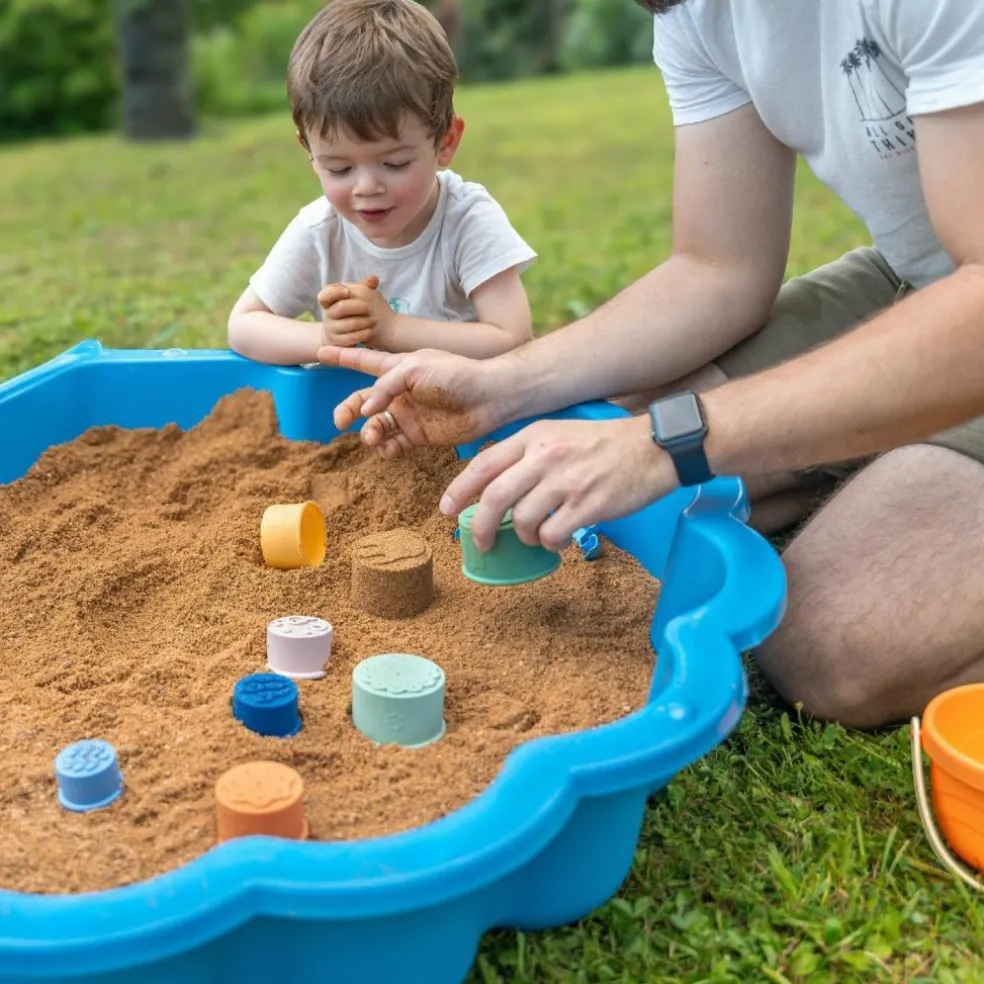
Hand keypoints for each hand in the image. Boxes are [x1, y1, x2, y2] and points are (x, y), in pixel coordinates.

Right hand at [316, 346, 507, 458]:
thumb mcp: (416, 368)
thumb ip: (386, 385)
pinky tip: (387, 448)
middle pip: (362, 401)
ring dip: (367, 433)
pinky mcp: (419, 436)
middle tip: (340, 421)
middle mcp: (399, 392)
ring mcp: (408, 415)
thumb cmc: (456, 374)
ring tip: (371, 437)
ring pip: (374, 426)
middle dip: (347, 410)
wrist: (488, 398)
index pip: (364, 361)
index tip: (319, 350)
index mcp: (398, 368)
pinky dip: (385, 448)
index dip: (342, 357)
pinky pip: (393, 444)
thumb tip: (365, 412)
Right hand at [318, 275, 389, 347]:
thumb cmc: (353, 311)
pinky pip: (351, 338)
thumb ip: (364, 287)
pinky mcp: (337, 343)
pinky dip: (363, 333)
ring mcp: (331, 330)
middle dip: (357, 306)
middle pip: (340, 308)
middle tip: (368, 307)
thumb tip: (373, 279)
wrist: (346, 334)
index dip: (336, 292)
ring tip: (373, 320)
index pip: (325, 295)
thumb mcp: (357, 297)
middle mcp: (327, 315)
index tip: (348, 291)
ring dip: (363, 321)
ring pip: (348, 324)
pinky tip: (370, 330)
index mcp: (329, 301)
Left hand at [438, 415, 678, 551]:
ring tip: (536, 535)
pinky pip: (551, 534)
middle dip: (480, 525)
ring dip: (523, 536)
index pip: (484, 464)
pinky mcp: (587, 504)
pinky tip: (559, 539)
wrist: (653, 447)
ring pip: (522, 520)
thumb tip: (497, 486)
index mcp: (534, 437)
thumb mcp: (559, 432)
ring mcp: (566, 481)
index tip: (445, 508)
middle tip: (480, 541)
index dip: (459, 489)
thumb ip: (528, 454)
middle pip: (495, 497)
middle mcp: (545, 456)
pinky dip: (549, 543)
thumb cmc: (605, 444)